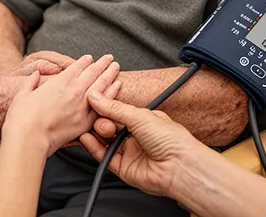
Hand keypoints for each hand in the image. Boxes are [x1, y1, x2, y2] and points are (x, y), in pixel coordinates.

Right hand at [3, 55, 120, 154]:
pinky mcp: (85, 122)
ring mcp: (82, 106)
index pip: (77, 67)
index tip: (89, 58)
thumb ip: (30, 83)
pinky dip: (112, 93)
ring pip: (102, 85)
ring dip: (110, 74)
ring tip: (116, 67)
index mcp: (59, 82)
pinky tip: (117, 87)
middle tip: (109, 58)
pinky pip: (104, 105)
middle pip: (93, 73)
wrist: (29, 140)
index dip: (85, 61)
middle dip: (102, 64)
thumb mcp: (22, 95)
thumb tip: (35, 76)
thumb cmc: (22, 119)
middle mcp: (74, 91)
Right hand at [78, 92, 205, 197]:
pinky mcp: (123, 168)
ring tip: (86, 127)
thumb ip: (114, 108)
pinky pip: (104, 156)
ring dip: (94, 133)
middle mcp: (135, 136)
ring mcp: (129, 152)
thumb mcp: (140, 116)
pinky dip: (93, 147)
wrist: (179, 167)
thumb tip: (96, 97)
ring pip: (104, 141)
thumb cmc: (171, 140)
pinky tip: (86, 139)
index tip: (91, 101)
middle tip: (99, 119)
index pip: (117, 111)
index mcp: (143, 120)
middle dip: (100, 120)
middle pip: (108, 125)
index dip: (104, 107)